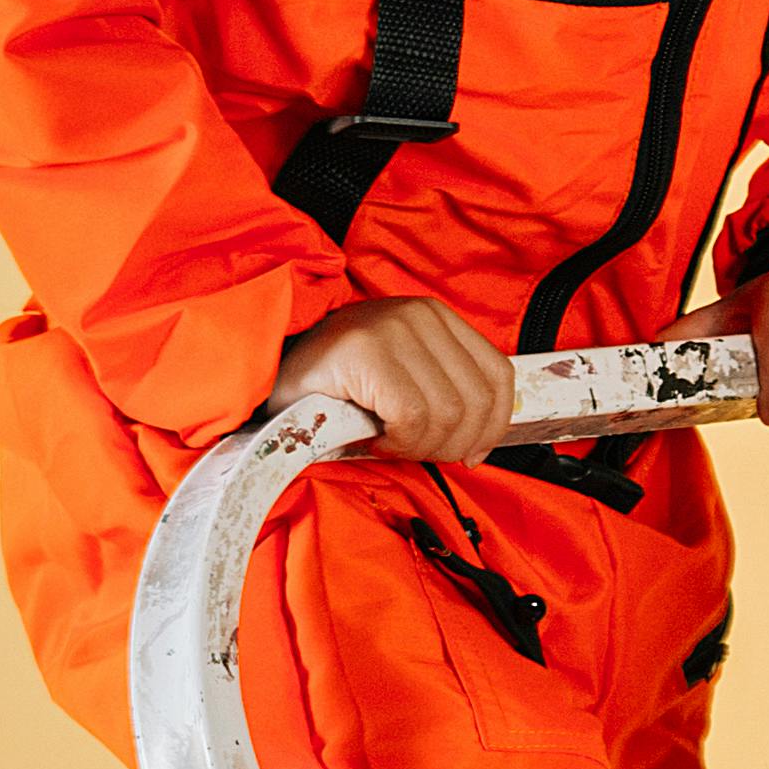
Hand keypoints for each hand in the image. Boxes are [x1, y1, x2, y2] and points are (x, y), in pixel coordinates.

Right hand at [274, 293, 519, 463]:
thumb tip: (481, 445)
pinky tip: (376, 438)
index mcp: (436, 317)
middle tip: (414, 452)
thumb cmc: (335, 389)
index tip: (470, 453)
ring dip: (421, 447)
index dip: (492, 426)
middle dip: (451, 445)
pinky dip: (399, 442)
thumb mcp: (402, 383)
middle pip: (477, 402)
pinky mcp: (367, 351)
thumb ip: (445, 397)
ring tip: (390, 443)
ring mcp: (393, 328)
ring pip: (448, 413)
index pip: (499, 376)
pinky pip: (412, 416)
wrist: (268, 378)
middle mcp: (420, 315)